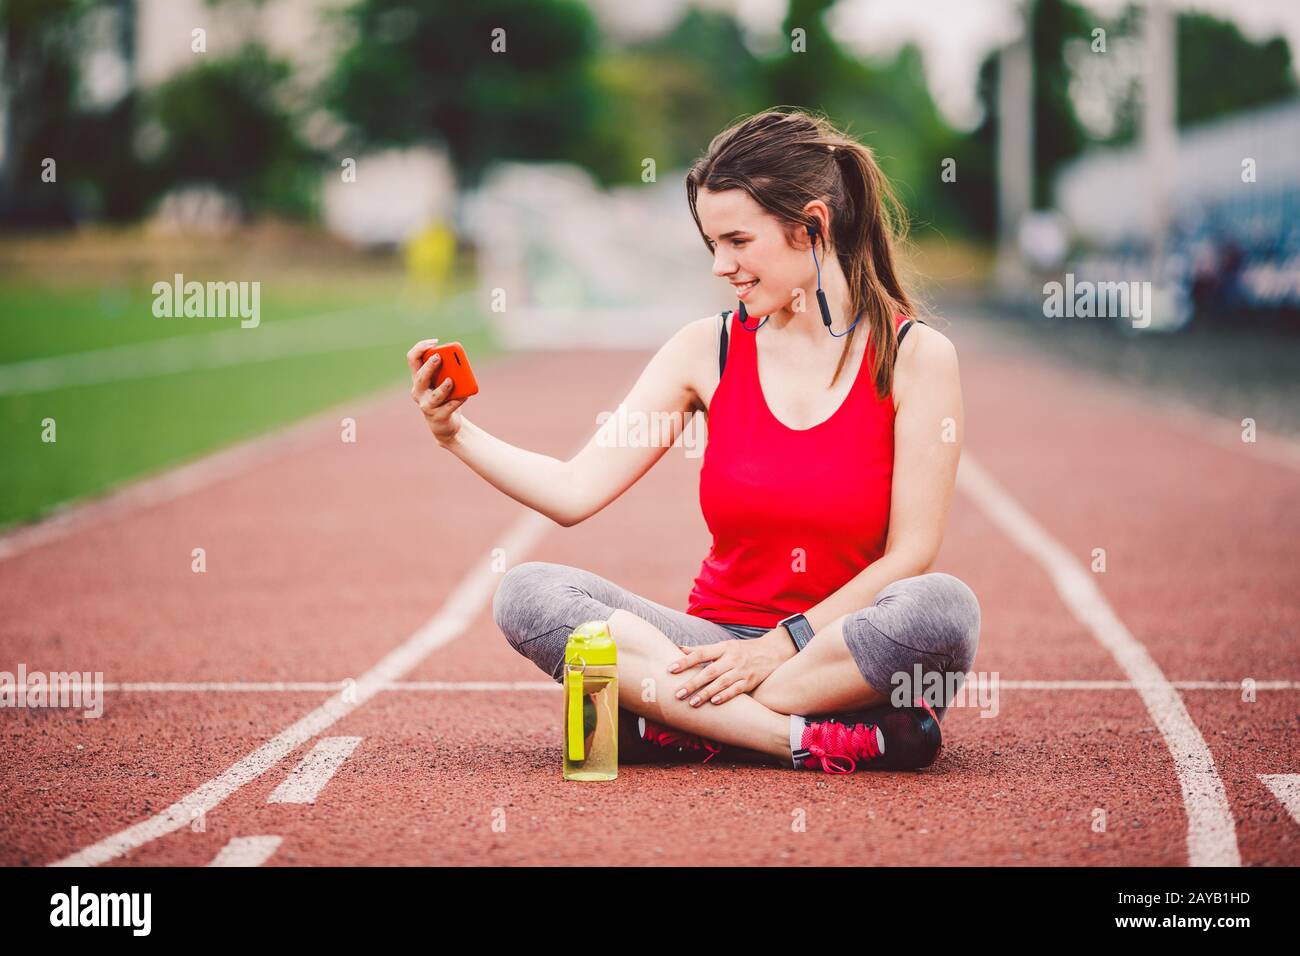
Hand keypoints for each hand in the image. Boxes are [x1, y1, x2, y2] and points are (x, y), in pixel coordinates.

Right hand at [408, 338, 465, 446]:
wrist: (446, 425)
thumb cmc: (444, 398)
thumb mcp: (444, 382)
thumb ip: (448, 371)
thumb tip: (458, 364)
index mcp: (418, 378)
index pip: (412, 359)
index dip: (421, 348)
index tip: (434, 342)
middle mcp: (419, 391)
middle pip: (420, 376)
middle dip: (429, 366)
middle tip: (439, 357)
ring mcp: (427, 405)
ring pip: (435, 395)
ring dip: (443, 387)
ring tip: (451, 381)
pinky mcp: (438, 417)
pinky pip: (448, 408)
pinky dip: (457, 401)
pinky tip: (464, 396)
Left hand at [667, 629, 794, 706]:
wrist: (774, 651)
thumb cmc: (743, 650)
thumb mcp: (725, 646)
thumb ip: (703, 649)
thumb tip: (680, 648)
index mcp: (723, 647)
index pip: (701, 653)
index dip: (684, 661)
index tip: (669, 669)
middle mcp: (732, 658)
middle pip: (709, 671)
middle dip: (692, 683)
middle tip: (677, 694)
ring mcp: (742, 670)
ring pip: (721, 682)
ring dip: (706, 693)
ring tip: (692, 703)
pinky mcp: (751, 681)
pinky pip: (737, 690)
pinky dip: (725, 696)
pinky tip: (714, 703)